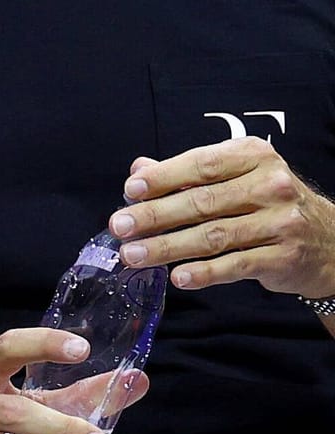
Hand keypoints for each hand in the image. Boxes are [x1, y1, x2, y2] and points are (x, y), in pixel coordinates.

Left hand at [111, 141, 334, 296]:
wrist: (329, 240)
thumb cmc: (268, 203)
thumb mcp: (235, 177)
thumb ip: (188, 173)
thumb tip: (138, 169)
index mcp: (254, 156)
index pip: (201, 164)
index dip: (164, 177)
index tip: (130, 190)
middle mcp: (271, 185)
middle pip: (201, 202)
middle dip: (154, 216)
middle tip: (119, 226)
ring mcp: (281, 222)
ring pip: (213, 236)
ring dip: (167, 247)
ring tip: (134, 255)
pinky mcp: (284, 256)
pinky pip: (236, 265)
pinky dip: (204, 272)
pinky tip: (177, 276)